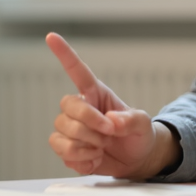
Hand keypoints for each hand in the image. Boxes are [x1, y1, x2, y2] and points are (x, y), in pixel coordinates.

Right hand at [46, 32, 174, 178]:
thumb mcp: (144, 124)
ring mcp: (71, 129)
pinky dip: (81, 159)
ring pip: (61, 132)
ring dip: (86, 144)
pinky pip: (62, 152)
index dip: (64, 53)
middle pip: (67, 107)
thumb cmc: (139, 135)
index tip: (51, 36)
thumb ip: (131, 120)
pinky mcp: (67, 149)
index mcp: (96, 94)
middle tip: (109, 133)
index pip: (77, 71)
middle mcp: (80, 108)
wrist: (137, 160)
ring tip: (101, 147)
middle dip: (89, 123)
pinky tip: (94, 159)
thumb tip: (112, 121)